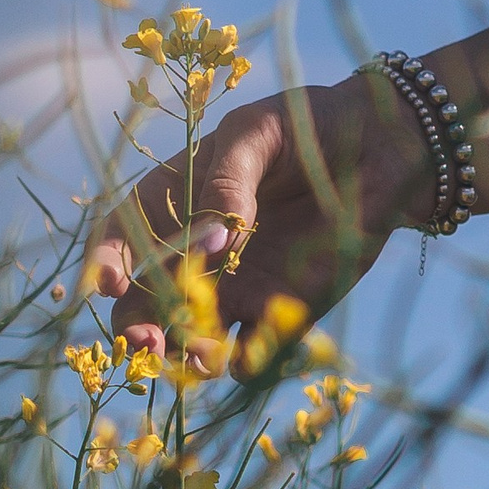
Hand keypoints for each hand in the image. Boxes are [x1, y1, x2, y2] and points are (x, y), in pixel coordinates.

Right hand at [87, 74, 428, 357]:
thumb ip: (230, 179)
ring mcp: (234, 285)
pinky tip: (248, 356)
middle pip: (144, 300)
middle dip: (136, 326)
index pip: (121, 235)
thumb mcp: (259, 133)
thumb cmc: (310, 125)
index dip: (106, 262)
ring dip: (184, 353)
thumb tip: (214, 237)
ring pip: (189, 335)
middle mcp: (196, 251)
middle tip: (147, 343)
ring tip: (201, 356)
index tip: (109, 285)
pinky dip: (243, 363)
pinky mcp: (279, 310)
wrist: (382, 147)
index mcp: (175, 198)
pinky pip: (250, 352)